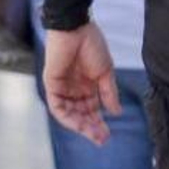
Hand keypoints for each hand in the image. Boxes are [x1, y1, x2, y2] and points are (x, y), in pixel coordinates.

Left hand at [42, 22, 120, 145]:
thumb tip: (116, 111)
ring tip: (93, 134)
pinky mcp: (52, 85)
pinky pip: (58, 107)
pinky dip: (67, 116)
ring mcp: (63, 88)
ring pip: (70, 114)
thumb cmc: (92, 45)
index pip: (92, 110)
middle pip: (81, 115)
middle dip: (91, 128)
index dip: (99, 123)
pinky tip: (79, 123)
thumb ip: (109, 92)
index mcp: (88, 86)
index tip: (107, 136)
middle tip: (102, 139)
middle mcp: (75, 90)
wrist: (76, 30)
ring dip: (81, 126)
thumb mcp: (105, 72)